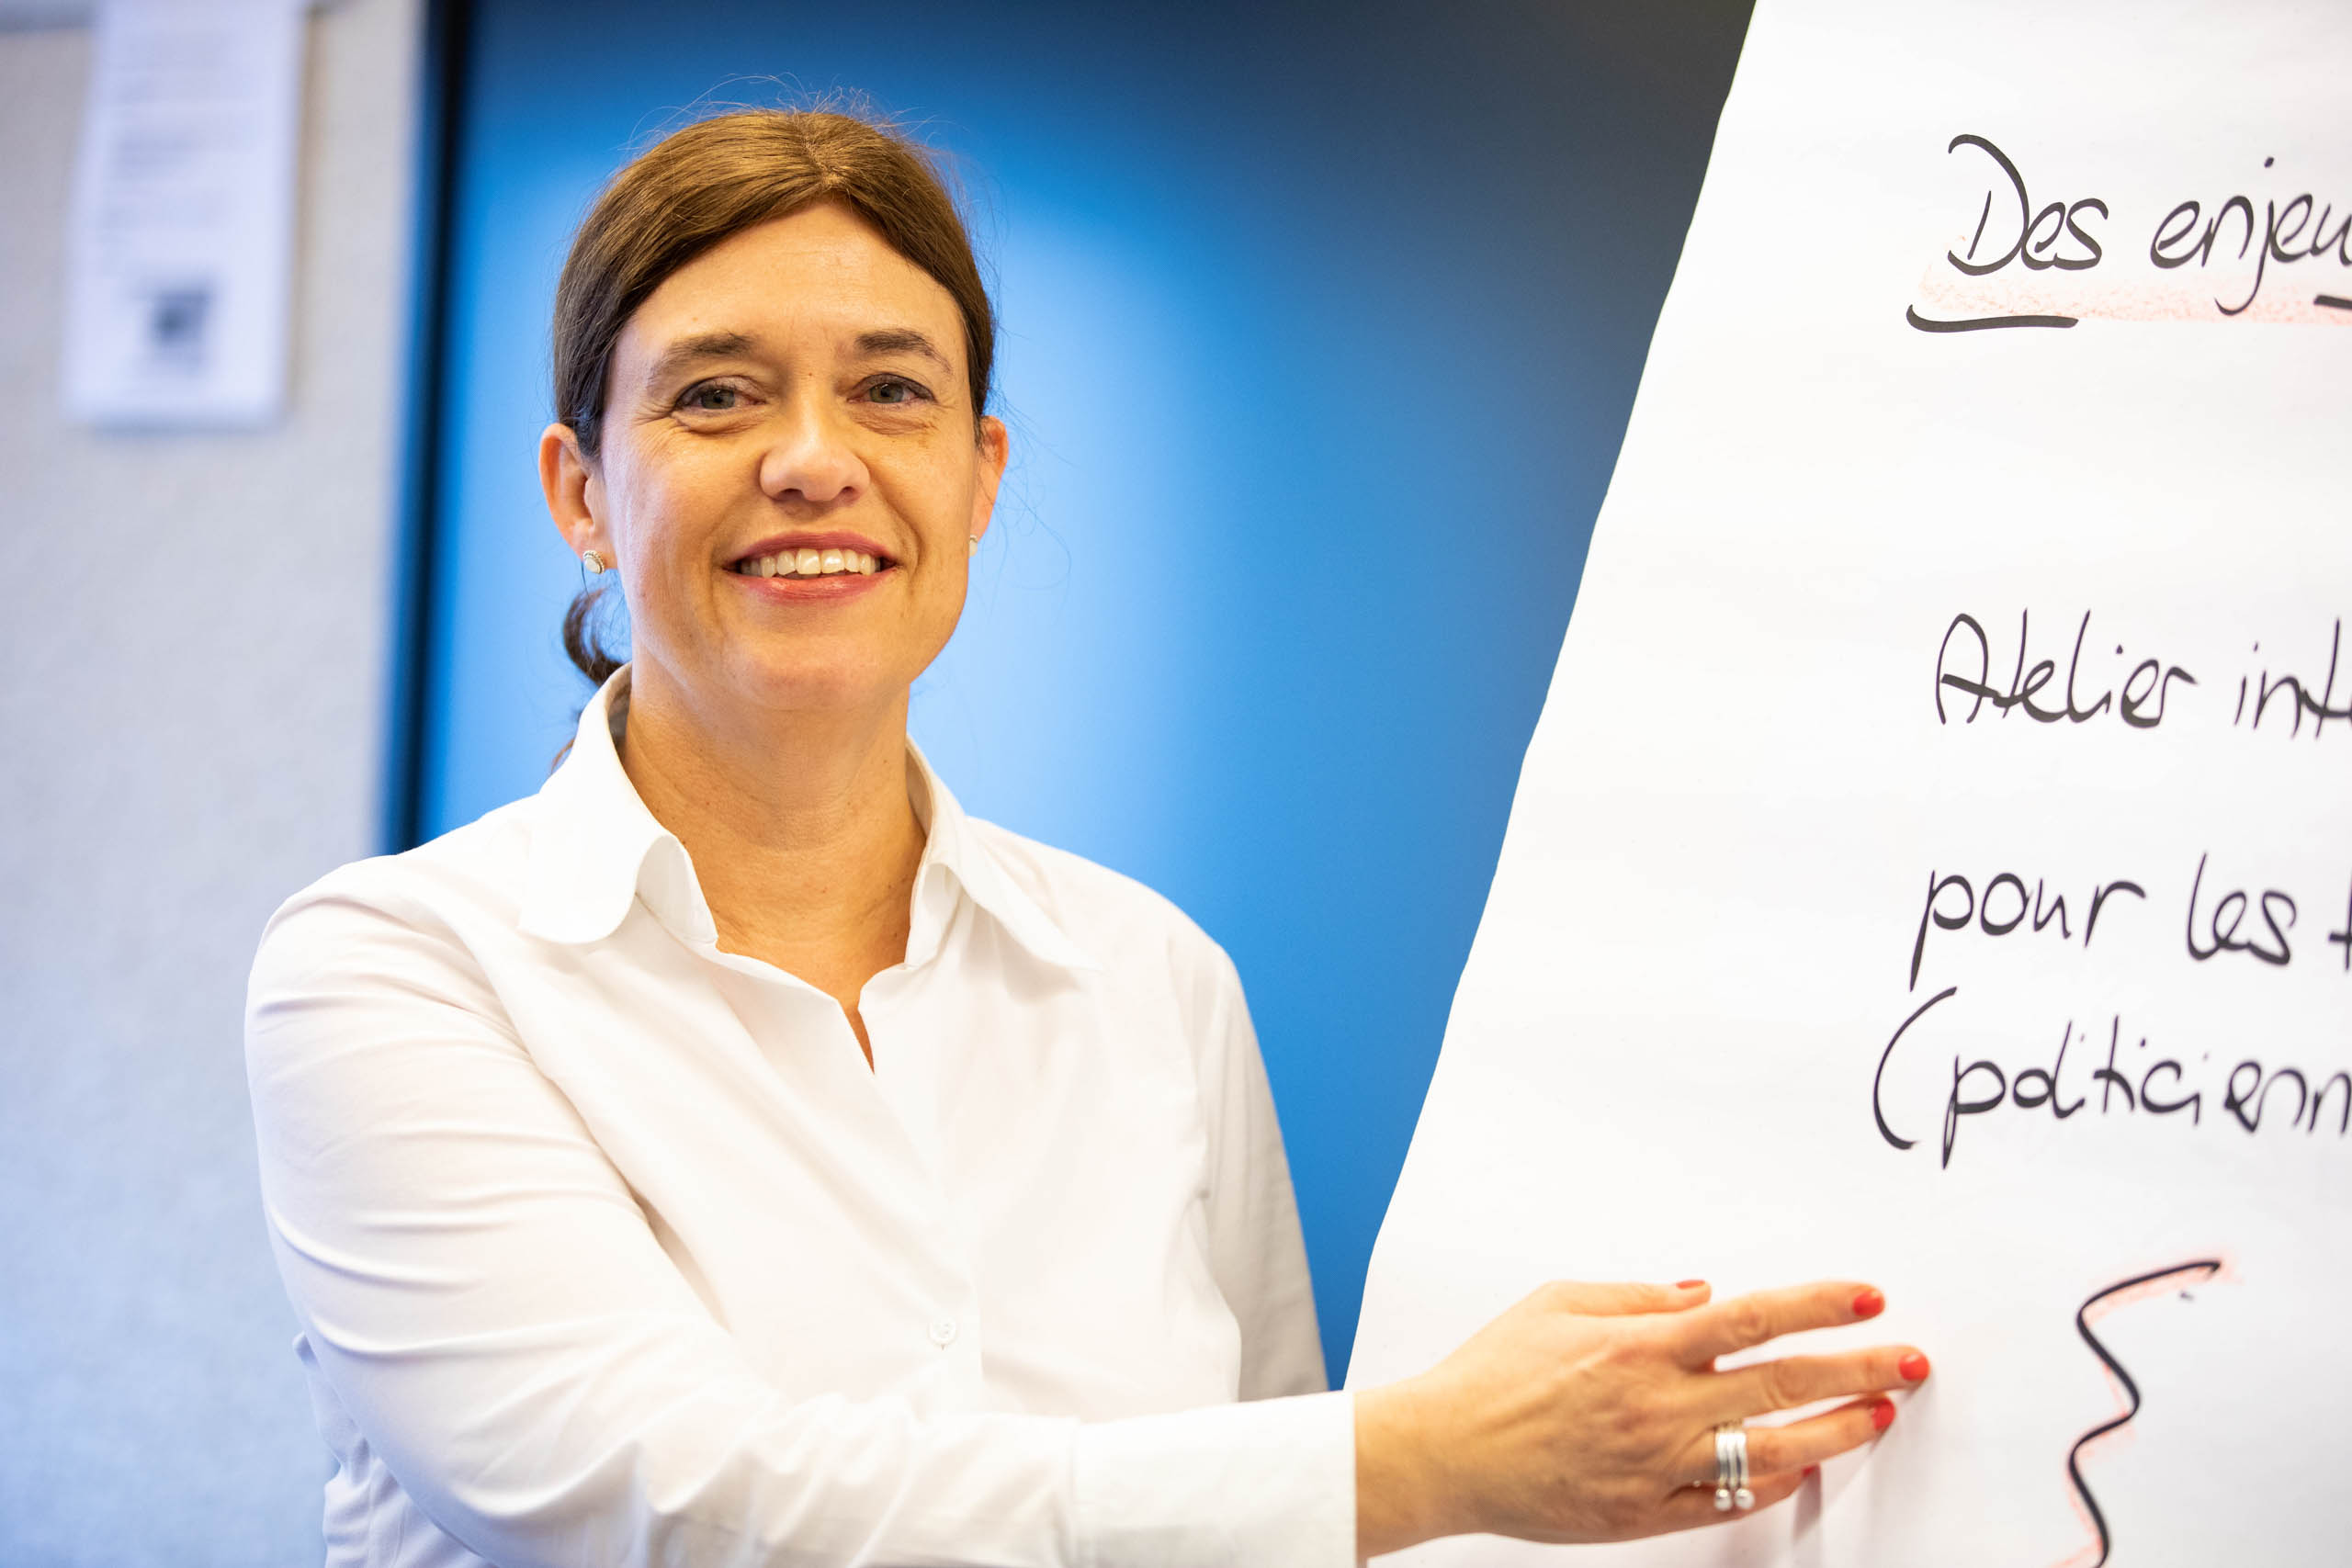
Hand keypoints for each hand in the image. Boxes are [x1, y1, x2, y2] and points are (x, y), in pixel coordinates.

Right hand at [1355, 1278, 1927, 1557]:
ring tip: (1879, 1415)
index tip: (1865, 1296)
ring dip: (1835, 1432)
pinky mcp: (1647, 1513)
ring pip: (1771, 1448)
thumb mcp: (1557, 1302)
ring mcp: (1658, 1466)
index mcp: (1638, 1346)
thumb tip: (1706, 1295)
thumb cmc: (1492, 1373)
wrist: (1445, 1452)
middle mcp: (1659, 1406)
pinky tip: (1804, 1467)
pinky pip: (1729, 1502)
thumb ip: (1637, 1295)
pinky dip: (1773, 1485)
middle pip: (1781, 1383)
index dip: (1817, 1305)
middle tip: (1908, 1359)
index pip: (1752, 1318)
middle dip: (1856, 1368)